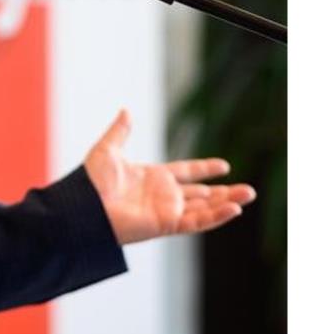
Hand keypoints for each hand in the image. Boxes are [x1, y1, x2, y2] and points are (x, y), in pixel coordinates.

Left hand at [84, 109, 256, 244]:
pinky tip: (234, 209)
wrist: (84, 206)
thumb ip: (120, 131)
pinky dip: (216, 216)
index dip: (204, 169)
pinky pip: (197, 221)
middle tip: (248, 189)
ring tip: (249, 195)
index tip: (224, 165)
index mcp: (153, 177)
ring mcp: (166, 211)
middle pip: (201, 194)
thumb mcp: (108, 150)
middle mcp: (163, 196)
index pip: (186, 172)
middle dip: (224, 192)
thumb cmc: (91, 181)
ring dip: (227, 203)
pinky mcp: (166, 224)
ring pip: (204, 208)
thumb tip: (126, 110)